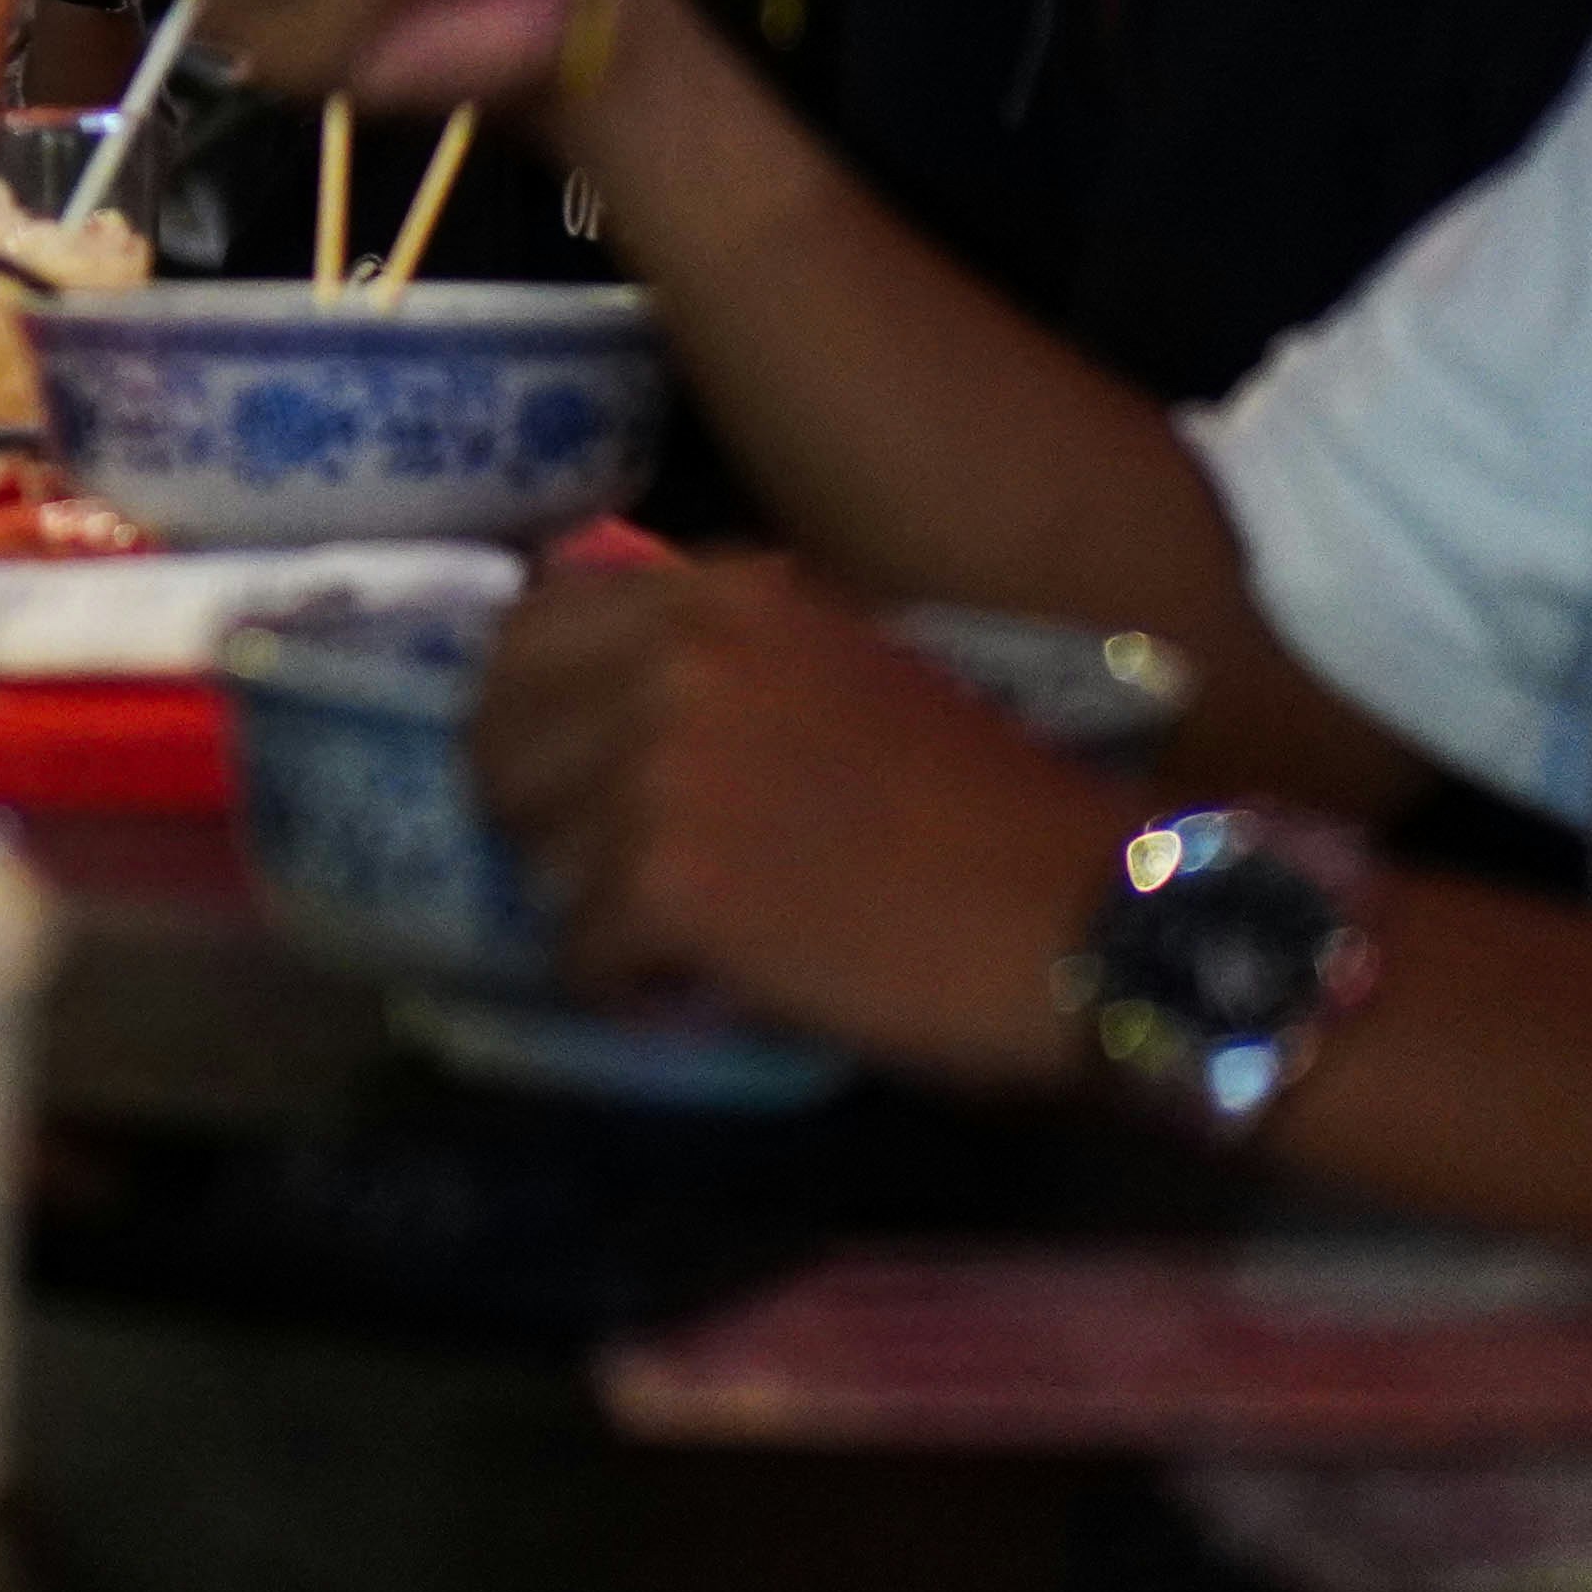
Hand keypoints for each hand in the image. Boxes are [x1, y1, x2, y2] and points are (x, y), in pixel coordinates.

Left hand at [466, 557, 1126, 1094]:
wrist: (1092, 916)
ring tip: (672, 941)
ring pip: (536, 855)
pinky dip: (627, 991)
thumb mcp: (848, 672)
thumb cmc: (994, 808)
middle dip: (539, 816)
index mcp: (718, 594)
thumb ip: (727, 663)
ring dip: (590, 908)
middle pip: (499, 742)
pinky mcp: (667, 886)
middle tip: (601, 876)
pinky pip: (580, 955)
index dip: (530, 712)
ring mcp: (658, 769)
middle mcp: (672, 658)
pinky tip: (695, 997)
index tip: (560, 770)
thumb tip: (608, 698)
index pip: (528, 630)